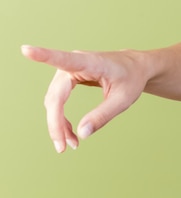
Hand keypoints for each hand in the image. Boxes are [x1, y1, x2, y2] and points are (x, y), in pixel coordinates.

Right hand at [21, 45, 147, 152]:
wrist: (136, 67)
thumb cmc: (132, 79)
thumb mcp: (123, 100)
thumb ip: (103, 115)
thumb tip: (82, 134)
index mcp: (91, 62)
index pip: (64, 59)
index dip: (43, 55)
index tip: (26, 50)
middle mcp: (75, 63)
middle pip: (56, 96)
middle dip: (56, 123)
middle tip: (62, 147)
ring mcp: (68, 71)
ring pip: (54, 102)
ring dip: (58, 124)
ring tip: (71, 144)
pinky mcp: (67, 79)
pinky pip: (58, 102)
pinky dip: (61, 119)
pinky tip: (70, 134)